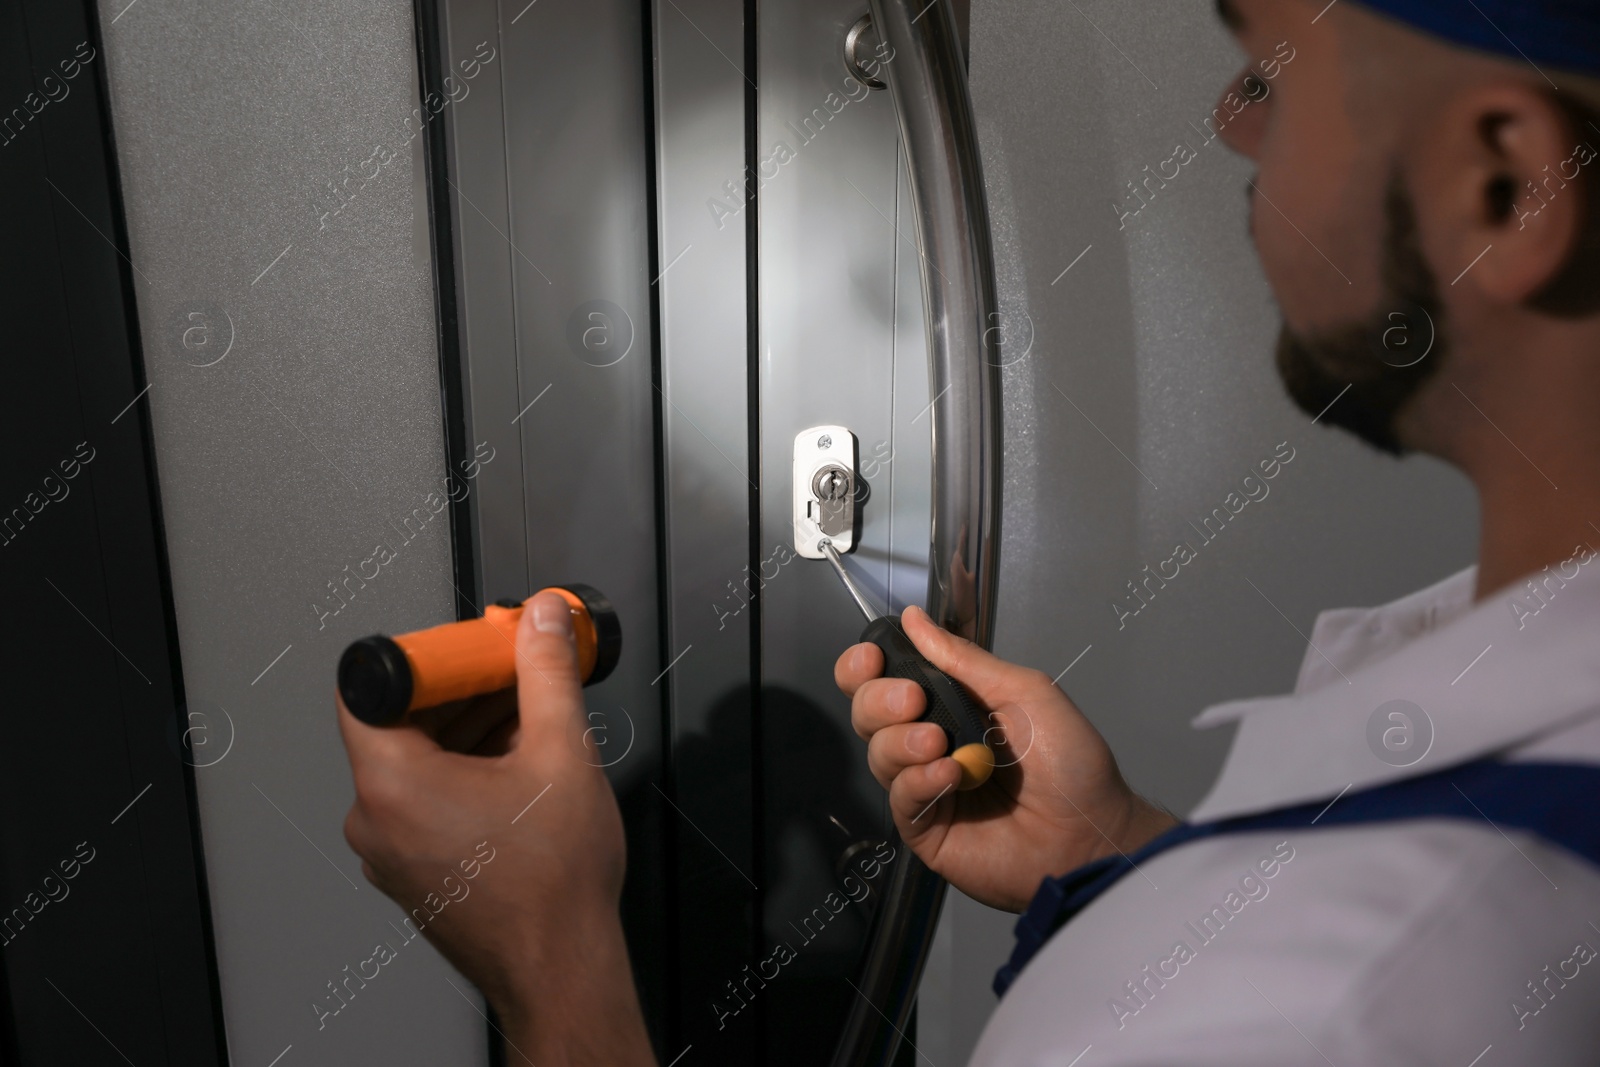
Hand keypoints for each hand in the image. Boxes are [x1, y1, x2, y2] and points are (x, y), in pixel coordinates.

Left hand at [338, 593, 654, 1064]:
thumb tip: (542, 620)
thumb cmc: (552, 884)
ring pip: (416, 763)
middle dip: (460, 692)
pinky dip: (463, 773)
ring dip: (468, 732)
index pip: (367, 689)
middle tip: (513, 673)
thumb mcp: (561, 754)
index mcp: (392, 784)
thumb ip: (548, 674)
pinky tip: (520, 769)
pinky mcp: (412, 870)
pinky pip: (424, 800)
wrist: (561, 968)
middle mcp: (375, 819)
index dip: (422, 659)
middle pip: (398, 724)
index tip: (470, 652)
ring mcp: (390, 851)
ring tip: (530, 722)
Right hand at [836, 605, 1175, 912]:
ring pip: (878, 753)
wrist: (1090, 832)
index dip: (864, 667)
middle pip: (868, 713)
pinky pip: (899, 798)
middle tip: (914, 700)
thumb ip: (965, 659)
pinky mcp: (926, 828)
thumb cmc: (1071, 762)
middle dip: (880, 699)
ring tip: (941, 744)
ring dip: (902, 741)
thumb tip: (914, 620)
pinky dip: (918, 781)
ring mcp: (925, 786)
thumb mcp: (1024, 692)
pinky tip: (949, 777)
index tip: (873, 659)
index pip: (884, 679)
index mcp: (950, 704)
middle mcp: (930, 742)